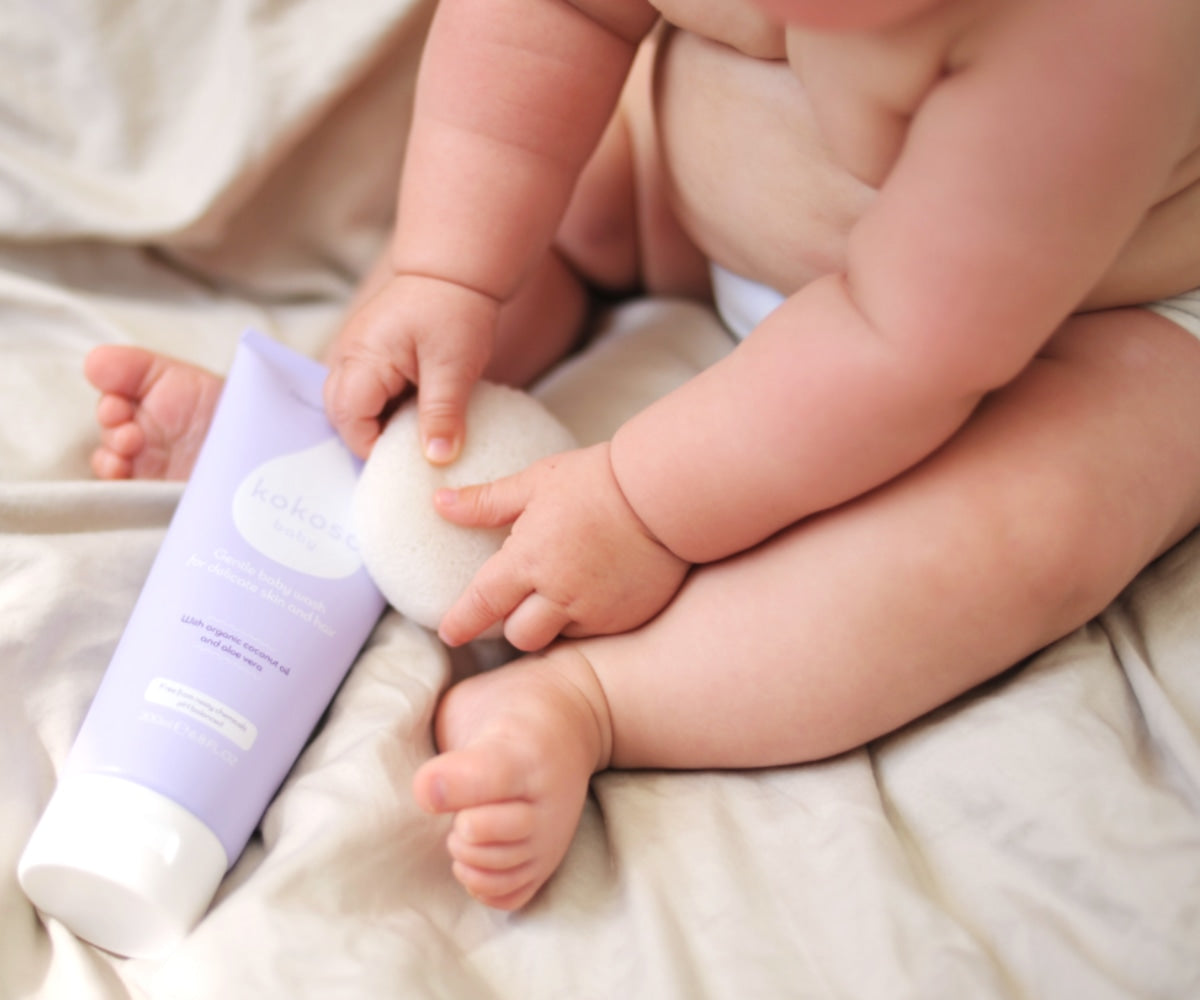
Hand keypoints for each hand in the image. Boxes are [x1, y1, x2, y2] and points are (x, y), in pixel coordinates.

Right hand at [323, 273, 498, 460]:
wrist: (456, 271)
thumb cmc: (456, 310)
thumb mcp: (454, 366)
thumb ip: (442, 414)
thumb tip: (437, 459)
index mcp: (363, 358)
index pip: (349, 418)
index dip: (372, 445)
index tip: (407, 460)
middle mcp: (349, 355)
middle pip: (341, 413)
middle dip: (369, 437)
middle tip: (407, 452)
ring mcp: (355, 353)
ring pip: (351, 404)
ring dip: (378, 422)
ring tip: (413, 432)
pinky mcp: (369, 353)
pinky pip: (365, 391)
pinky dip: (384, 408)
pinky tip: (413, 412)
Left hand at [435, 443, 690, 649]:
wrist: (665, 493)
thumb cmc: (598, 480)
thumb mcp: (536, 481)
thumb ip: (486, 502)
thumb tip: (440, 503)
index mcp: (529, 559)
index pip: (482, 604)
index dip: (461, 622)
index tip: (449, 633)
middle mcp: (559, 594)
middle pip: (519, 635)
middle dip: (512, 624)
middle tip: (519, 601)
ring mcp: (595, 611)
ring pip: (557, 637)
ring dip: (551, 622)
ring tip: (562, 592)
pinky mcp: (626, 619)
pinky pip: (594, 633)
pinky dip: (586, 619)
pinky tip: (595, 591)